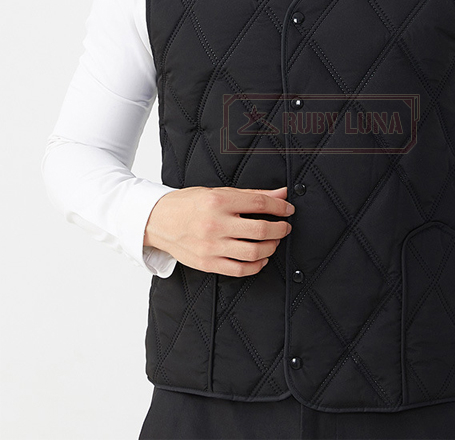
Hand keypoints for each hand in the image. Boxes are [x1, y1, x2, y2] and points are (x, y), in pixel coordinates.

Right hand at [143, 186, 293, 275]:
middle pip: (260, 230)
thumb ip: (252, 195)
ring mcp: (211, 247)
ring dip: (271, 247)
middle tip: (284, 227)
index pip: (259, 203)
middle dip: (280, 229)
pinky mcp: (207, 264)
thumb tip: (281, 193)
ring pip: (253, 252)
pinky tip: (260, 258)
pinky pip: (240, 270)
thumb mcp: (219, 192)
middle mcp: (215, 224)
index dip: (279, 207)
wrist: (158, 221)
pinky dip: (256, 265)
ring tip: (273, 241)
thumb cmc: (189, 204)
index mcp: (218, 202)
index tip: (288, 209)